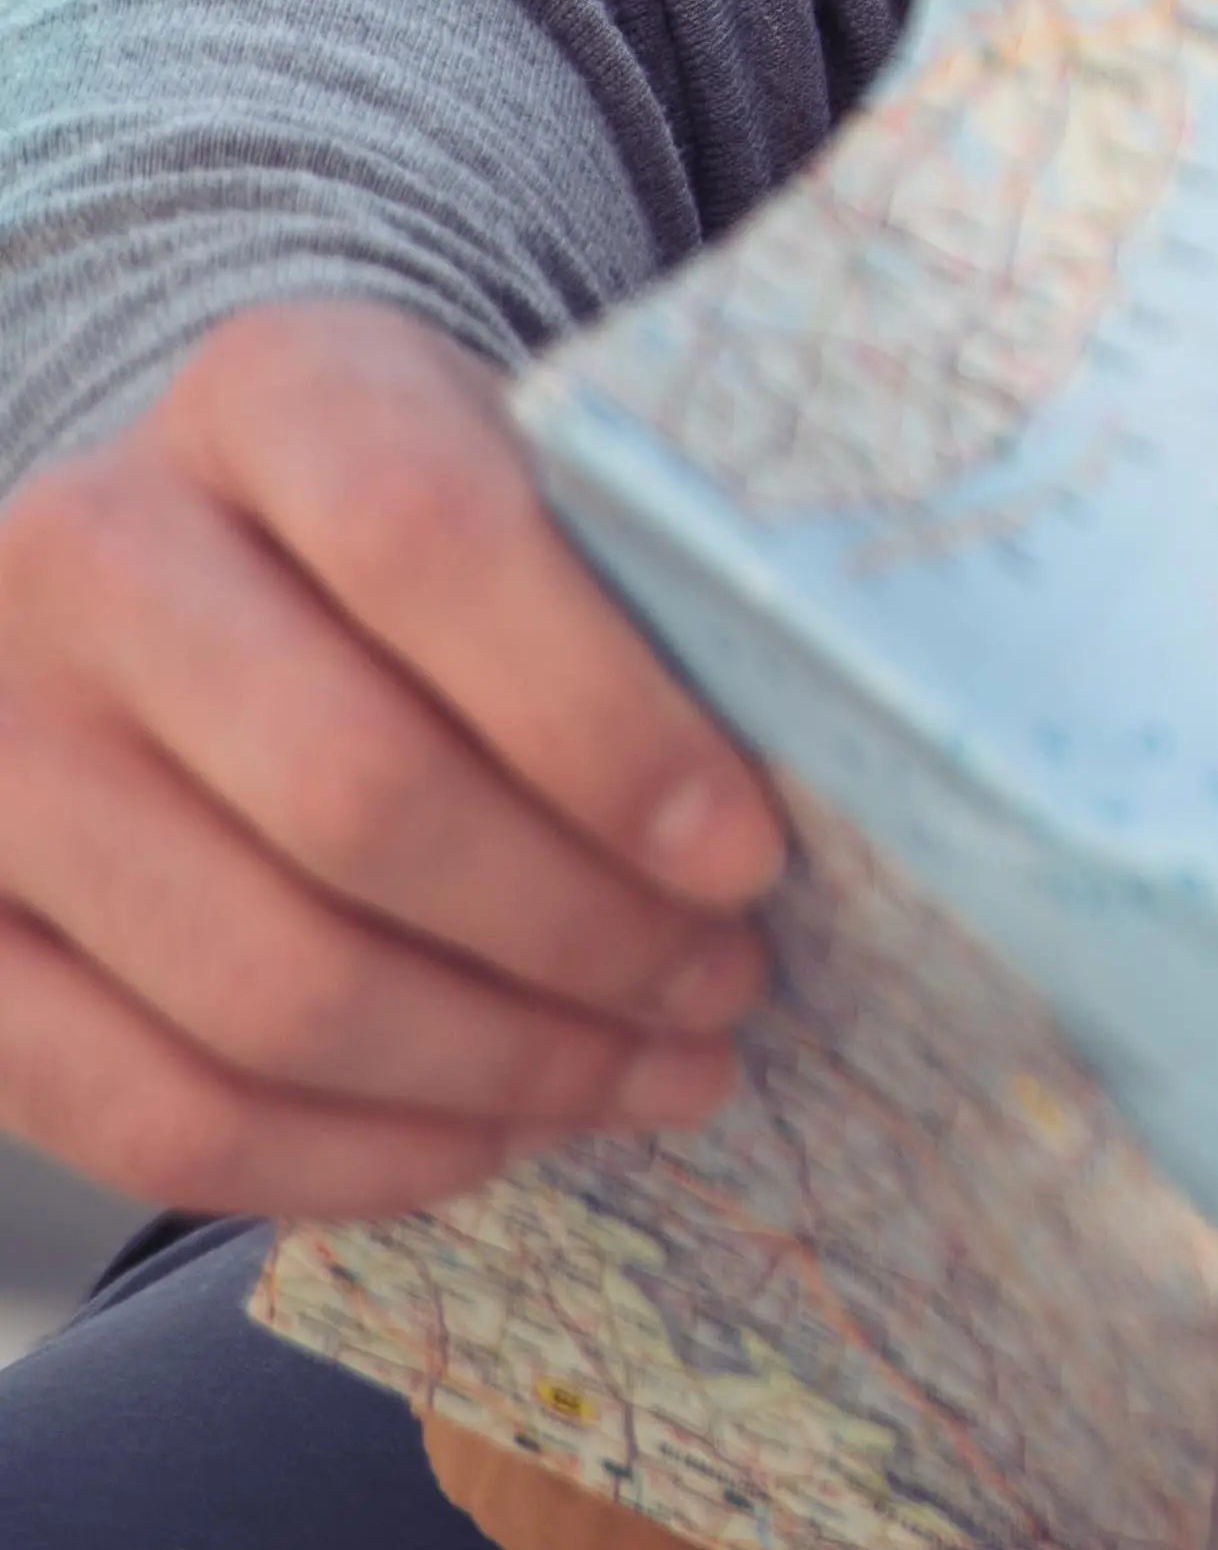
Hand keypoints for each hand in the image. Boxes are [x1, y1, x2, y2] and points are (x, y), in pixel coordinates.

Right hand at [0, 301, 785, 1217]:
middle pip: (356, 796)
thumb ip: (649, 585)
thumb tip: (800, 805)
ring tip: (657, 1071)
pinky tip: (498, 1139)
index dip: (604, 721)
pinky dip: (352, 1158)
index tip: (750, 851)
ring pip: (264, 981)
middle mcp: (85, 550)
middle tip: (729, 984)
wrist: (209, 554)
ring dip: (498, 1064)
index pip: (430, 541)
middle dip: (581, 930)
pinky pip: (147, 1112)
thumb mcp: (540, 471)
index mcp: (271, 391)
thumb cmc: (444, 530)